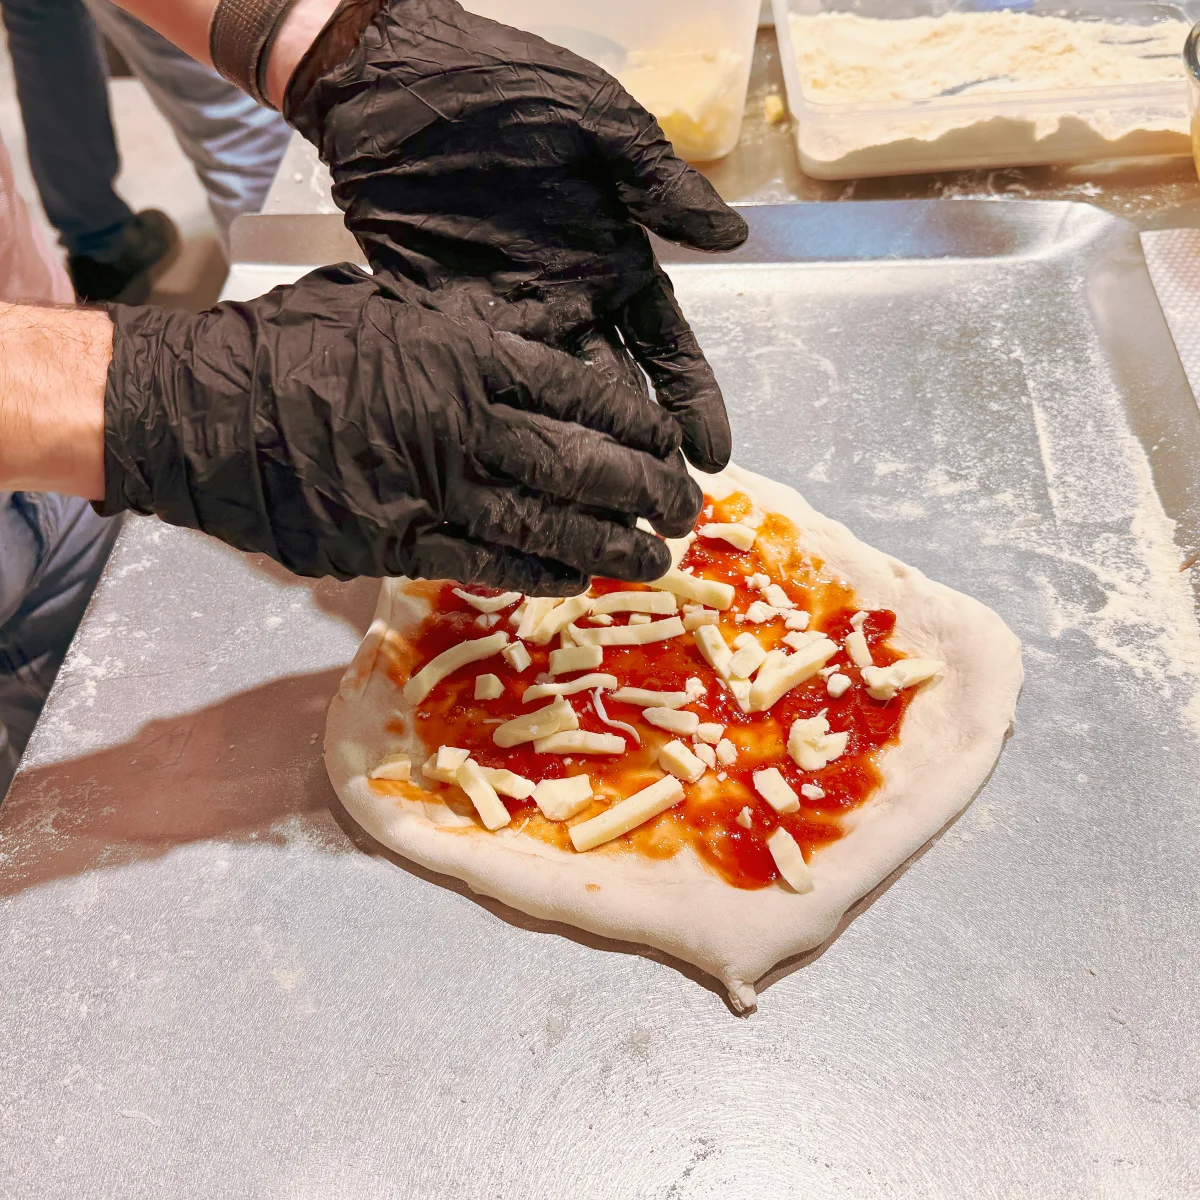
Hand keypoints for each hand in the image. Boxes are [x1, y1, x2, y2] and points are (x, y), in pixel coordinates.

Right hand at [100, 265, 701, 591]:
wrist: (197, 407)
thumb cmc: (289, 345)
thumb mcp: (391, 307)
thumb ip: (473, 328)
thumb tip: (549, 335)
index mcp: (466, 351)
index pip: (581, 390)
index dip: (638, 424)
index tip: (674, 445)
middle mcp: (462, 420)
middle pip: (580, 462)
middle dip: (643, 491)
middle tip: (686, 512)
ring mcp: (430, 485)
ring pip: (545, 521)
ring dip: (609, 544)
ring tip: (655, 558)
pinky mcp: (394, 541)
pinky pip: (484, 560)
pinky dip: (537, 571)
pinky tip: (576, 578)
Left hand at [283, 0, 747, 473]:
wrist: (397, 74)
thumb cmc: (508, 91)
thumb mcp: (598, 126)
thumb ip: (658, 183)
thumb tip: (732, 237)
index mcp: (614, 264)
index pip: (665, 349)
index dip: (692, 403)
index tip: (713, 458)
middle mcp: (567, 306)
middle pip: (612, 398)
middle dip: (636, 457)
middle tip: (655, 515)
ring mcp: (506, 321)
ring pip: (549, 409)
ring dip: (571, 463)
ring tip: (592, 521)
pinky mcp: (445, 325)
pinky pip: (480, 390)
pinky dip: (495, 433)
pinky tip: (506, 481)